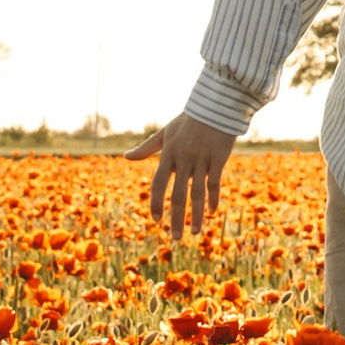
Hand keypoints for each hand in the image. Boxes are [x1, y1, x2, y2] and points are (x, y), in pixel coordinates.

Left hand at [128, 114, 237, 243]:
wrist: (215, 106)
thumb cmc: (188, 121)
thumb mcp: (165, 133)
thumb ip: (146, 148)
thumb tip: (126, 156)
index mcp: (169, 154)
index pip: (158, 183)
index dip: (156, 202)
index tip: (156, 220)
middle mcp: (184, 159)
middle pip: (178, 194)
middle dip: (176, 218)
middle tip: (175, 238)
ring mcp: (202, 160)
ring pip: (197, 193)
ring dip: (196, 215)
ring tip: (194, 233)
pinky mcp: (218, 159)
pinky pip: (214, 184)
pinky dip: (213, 199)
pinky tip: (211, 212)